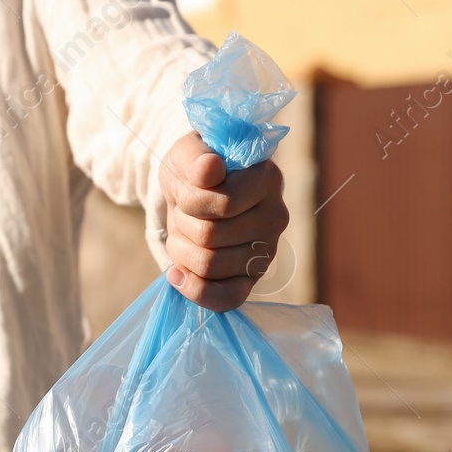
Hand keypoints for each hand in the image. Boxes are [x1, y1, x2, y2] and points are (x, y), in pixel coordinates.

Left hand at [159, 131, 288, 311]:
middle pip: (210, 236)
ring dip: (181, 249)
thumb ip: (196, 157)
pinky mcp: (252, 278)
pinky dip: (194, 290)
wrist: (194, 191)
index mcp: (267, 179)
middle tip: (183, 212)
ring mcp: (267, 251)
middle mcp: (275, 217)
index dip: (190, 201)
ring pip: (209, 265)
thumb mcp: (186, 153)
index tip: (187, 188)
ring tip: (184, 232)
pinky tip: (176, 274)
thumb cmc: (193, 171)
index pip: (223, 204)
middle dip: (182, 224)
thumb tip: (210, 169)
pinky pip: (226, 299)